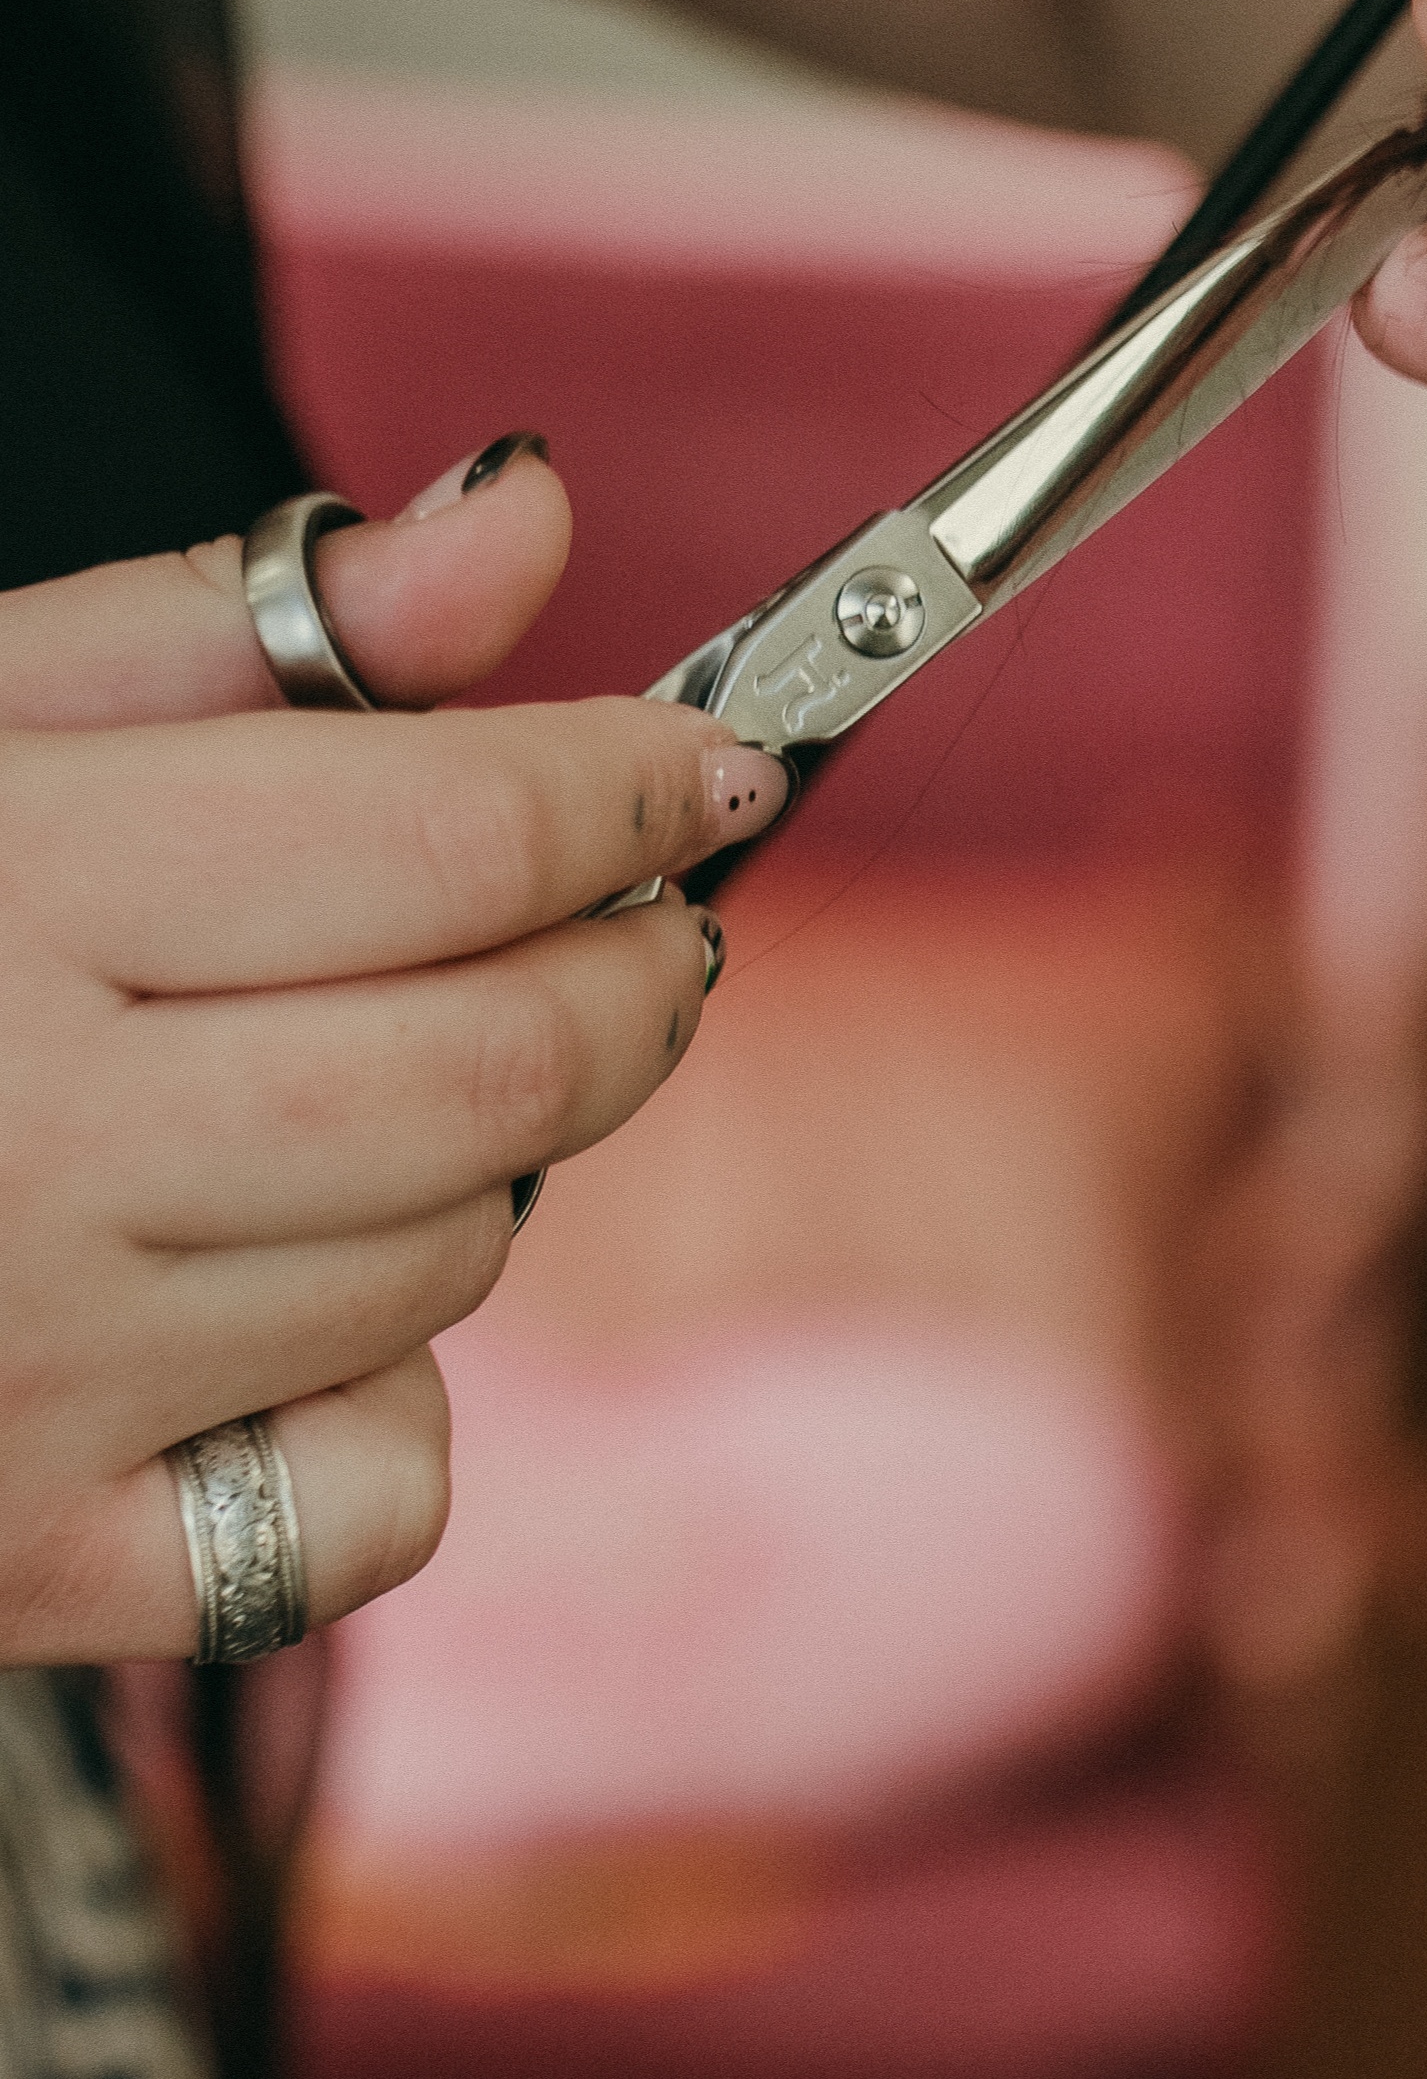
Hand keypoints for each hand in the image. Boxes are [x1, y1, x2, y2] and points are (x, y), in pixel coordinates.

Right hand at [0, 449, 788, 1662]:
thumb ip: (239, 630)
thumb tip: (522, 517)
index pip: (453, 840)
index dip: (630, 789)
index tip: (705, 770)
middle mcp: (13, 1146)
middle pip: (505, 1066)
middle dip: (632, 977)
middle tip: (641, 927)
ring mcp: (21, 1380)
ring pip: (451, 1258)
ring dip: (488, 1163)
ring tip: (373, 1083)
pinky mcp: (26, 1561)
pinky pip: (368, 1492)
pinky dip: (377, 1400)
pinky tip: (261, 1316)